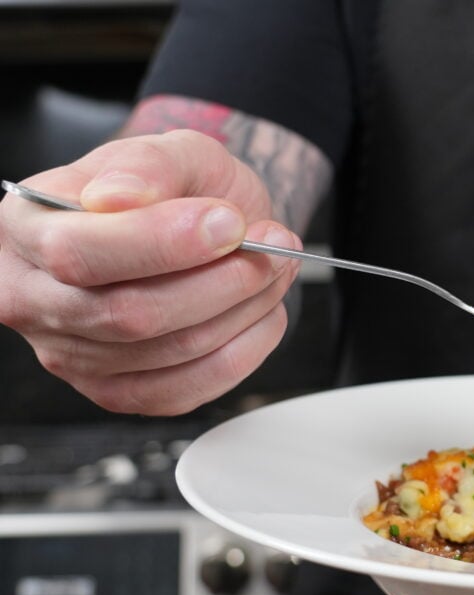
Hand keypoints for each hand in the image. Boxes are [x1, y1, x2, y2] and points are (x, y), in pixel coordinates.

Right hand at [0, 130, 301, 414]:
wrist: (200, 226)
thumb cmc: (176, 190)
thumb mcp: (171, 151)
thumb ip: (148, 164)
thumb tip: (119, 197)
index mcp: (25, 228)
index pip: (77, 252)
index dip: (162, 242)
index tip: (230, 222)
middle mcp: (32, 299)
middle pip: (128, 314)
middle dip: (219, 281)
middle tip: (272, 246)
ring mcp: (72, 355)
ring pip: (170, 351)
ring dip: (243, 309)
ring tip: (275, 267)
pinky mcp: (118, 392)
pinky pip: (189, 389)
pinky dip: (245, 349)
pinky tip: (262, 310)